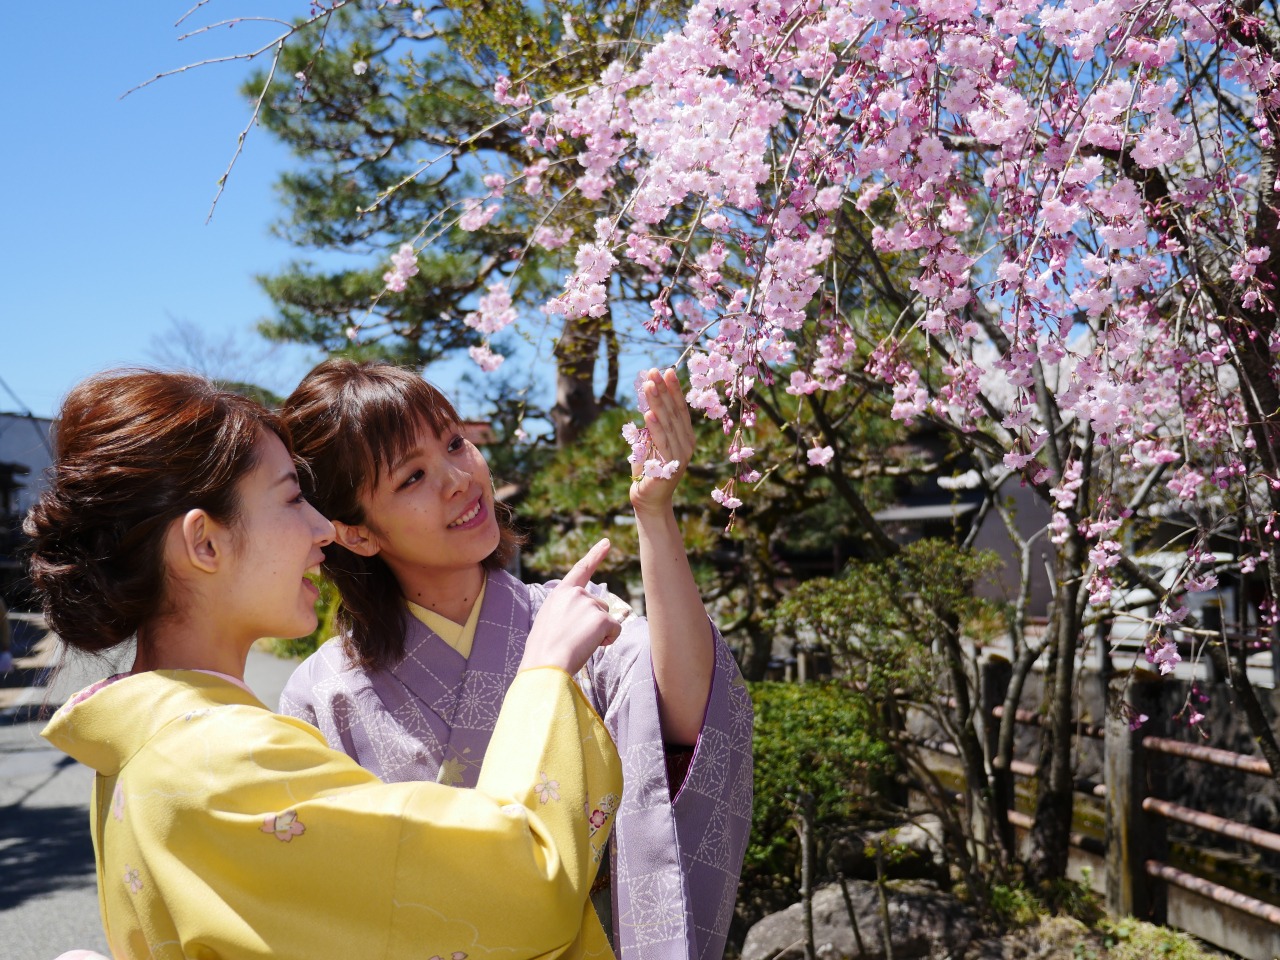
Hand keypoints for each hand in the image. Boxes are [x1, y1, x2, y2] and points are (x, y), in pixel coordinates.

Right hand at [521, 539, 622, 673]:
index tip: (607, 542)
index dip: (595, 555)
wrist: (546, 663)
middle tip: (573, 639)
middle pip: (600, 606)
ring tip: (577, 643)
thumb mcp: (550, 620)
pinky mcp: (601, 618)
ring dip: (599, 633)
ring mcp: (589, 604)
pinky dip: (607, 641)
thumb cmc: (544, 650)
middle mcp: (576, 593)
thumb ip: (568, 611)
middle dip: (594, 623)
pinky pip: (615, 630)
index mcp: (560, 593)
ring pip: (607, 619)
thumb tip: (587, 617)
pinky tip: (589, 646)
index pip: (581, 569)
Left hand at [630, 368, 694, 515]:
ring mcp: (680, 455)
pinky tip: (648, 413)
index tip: (666, 370)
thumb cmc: (647, 469)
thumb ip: (652, 425)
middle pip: (674, 412)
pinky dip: (655, 427)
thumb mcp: (650, 442)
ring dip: (657, 402)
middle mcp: (687, 444)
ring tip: (648, 385)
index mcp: (686, 436)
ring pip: (667, 423)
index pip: (680, 408)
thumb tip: (648, 399)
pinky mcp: (670, 466)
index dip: (674, 389)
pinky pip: (661, 442)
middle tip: (653, 372)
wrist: (649, 499)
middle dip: (662, 390)